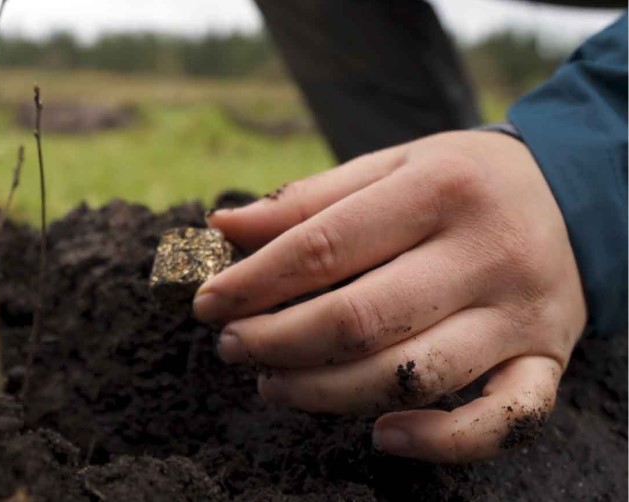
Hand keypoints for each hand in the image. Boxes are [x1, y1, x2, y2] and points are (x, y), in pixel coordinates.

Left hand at [194, 131, 585, 462]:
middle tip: (232, 347)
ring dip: (326, 393)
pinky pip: (502, 421)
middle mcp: (485, 253)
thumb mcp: (390, 167)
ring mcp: (519, 315)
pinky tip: (379, 436)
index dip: (253, 283)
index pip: (323, 246)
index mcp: (439, 189)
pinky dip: (440, 442)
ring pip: (410, 377)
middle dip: (277, 342)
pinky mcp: (545, 360)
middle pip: (359, 319)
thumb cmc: (460, 182)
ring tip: (273, 383)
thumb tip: (224, 227)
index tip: (207, 303)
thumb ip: (308, 200)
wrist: (574, 195)